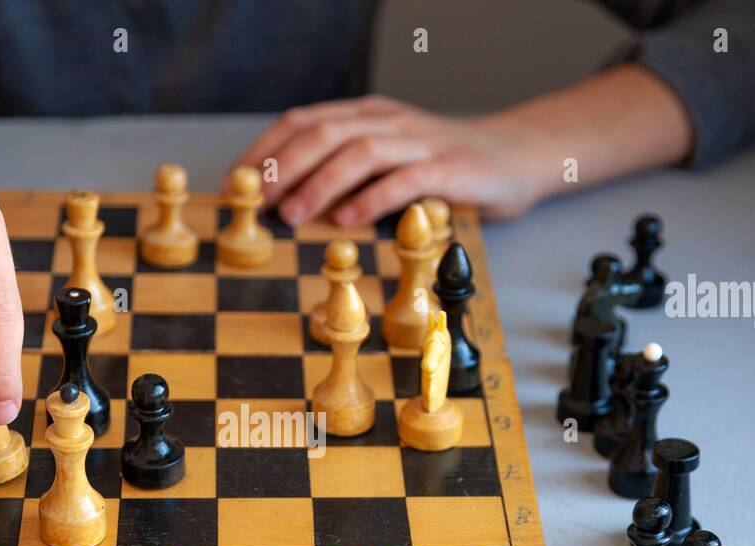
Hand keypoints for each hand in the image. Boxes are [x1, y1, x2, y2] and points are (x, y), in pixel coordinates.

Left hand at [233, 95, 546, 226]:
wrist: (515, 157)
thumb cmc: (442, 167)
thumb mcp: (387, 161)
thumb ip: (345, 173)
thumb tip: (289, 202)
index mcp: (367, 115)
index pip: (304, 121)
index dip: (267, 149)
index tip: (238, 182)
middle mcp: (388, 121)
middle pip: (324, 133)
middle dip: (285, 168)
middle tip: (259, 204)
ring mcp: (419, 142)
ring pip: (359, 153)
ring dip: (320, 185)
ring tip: (295, 215)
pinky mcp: (447, 168)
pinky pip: (403, 180)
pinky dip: (371, 199)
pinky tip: (349, 220)